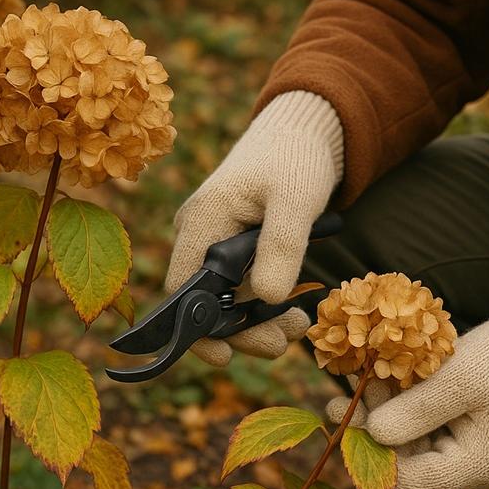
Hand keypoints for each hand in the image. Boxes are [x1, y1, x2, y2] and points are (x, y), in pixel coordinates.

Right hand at [165, 91, 342, 365]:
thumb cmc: (298, 158)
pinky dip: (265, 306)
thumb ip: (282, 246)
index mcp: (202, 220)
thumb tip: (266, 300)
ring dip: (258, 323)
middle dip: (241, 331)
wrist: (306, 131)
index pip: (182, 290)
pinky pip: (242, 288)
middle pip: (205, 304)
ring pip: (226, 301)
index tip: (225, 356)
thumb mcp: (297, 200)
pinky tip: (293, 312)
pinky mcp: (235, 248)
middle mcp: (199, 234)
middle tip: (283, 342)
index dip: (197, 329)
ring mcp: (215, 242)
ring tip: (298, 327)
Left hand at [326, 295, 488, 488]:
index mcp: (478, 470)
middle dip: (374, 428)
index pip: (408, 482)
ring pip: (411, 446)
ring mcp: (468, 463)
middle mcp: (472, 478)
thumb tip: (369, 435)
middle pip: (407, 464)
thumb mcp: (460, 378)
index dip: (371, 453)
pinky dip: (404, 409)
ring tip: (363, 382)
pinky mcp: (462, 443)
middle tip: (343, 397)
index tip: (347, 416)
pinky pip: (424, 433)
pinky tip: (384, 384)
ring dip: (385, 415)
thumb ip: (416, 410)